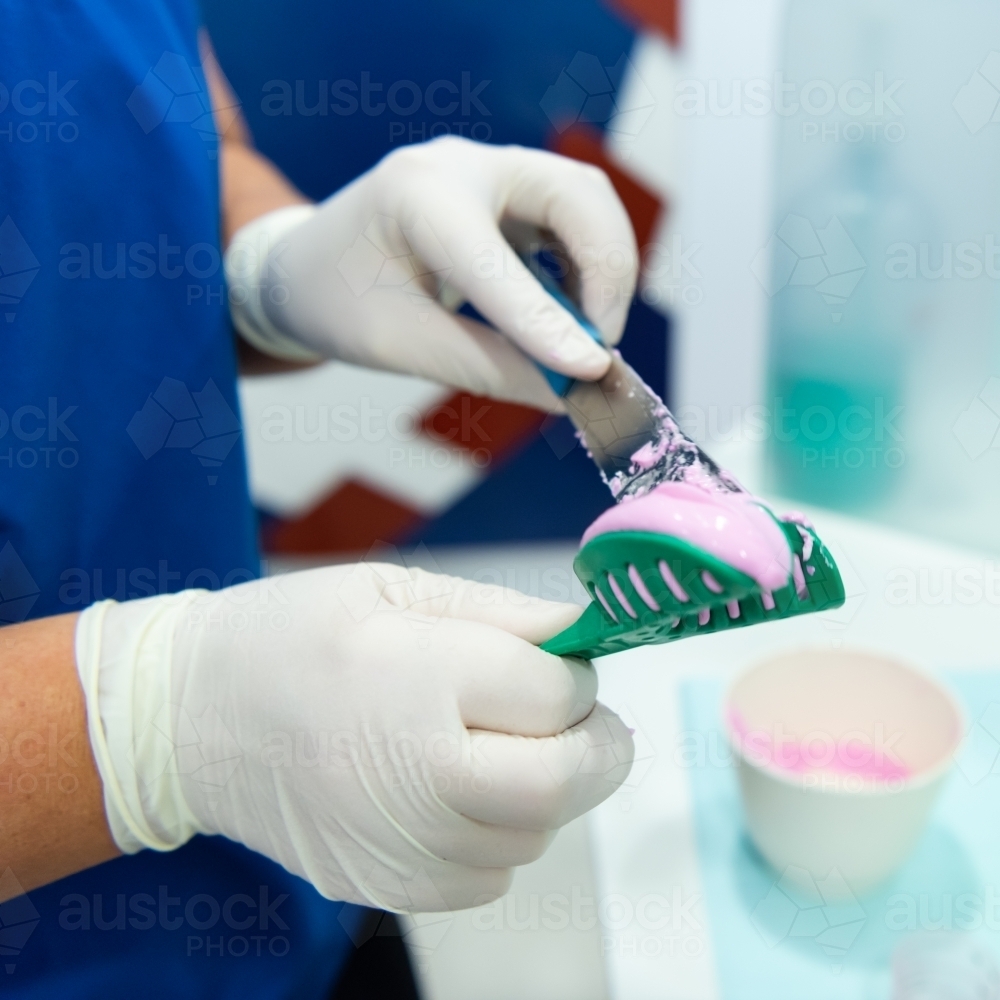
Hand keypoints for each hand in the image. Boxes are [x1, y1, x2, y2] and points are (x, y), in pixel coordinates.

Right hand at [76, 563, 634, 910]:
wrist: (191, 721)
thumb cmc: (290, 636)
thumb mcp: (392, 589)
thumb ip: (500, 613)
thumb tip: (584, 629)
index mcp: (418, 683)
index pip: (555, 694)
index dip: (572, 673)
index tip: (557, 661)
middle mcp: (418, 780)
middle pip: (562, 783)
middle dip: (596, 746)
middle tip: (582, 716)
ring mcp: (403, 848)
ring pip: (536, 833)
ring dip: (549, 788)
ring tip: (505, 743)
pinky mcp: (390, 889)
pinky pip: (491, 873)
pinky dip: (502, 832)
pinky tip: (463, 788)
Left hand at [226, 136, 637, 410]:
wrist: (300, 267)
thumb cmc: (334, 303)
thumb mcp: (399, 345)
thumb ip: (485, 368)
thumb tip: (568, 395)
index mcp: (413, 196)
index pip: (495, 260)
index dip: (547, 318)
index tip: (591, 370)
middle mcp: (459, 165)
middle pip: (574, 193)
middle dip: (607, 271)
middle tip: (599, 347)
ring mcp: (486, 170)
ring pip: (584, 199)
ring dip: (605, 267)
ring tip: (589, 335)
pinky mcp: (504, 192)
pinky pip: (571, 218)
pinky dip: (587, 267)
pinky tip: (573, 315)